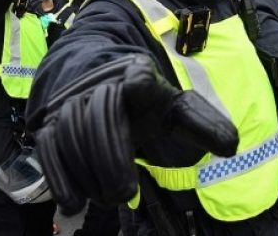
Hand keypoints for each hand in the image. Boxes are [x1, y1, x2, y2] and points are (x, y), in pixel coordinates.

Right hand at [34, 54, 237, 213]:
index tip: (139, 82)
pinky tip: (75, 202)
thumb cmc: (154, 111)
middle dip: (111, 157)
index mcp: (142, 76)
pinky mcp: (51, 122)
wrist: (110, 95)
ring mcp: (74, 99)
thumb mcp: (183, 115)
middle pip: (99, 113)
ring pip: (70, 131)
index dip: (138, 79)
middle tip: (125, 193)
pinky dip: (60, 177)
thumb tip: (230, 146)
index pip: (140, 77)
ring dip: (89, 172)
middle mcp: (105, 80)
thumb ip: (207, 129)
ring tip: (111, 197)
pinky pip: (48, 147)